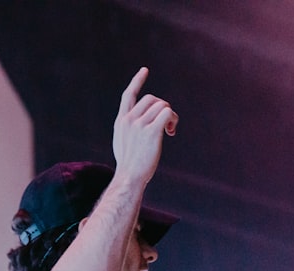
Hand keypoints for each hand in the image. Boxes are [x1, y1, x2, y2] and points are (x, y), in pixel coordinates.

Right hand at [112, 67, 177, 185]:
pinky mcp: (151, 132)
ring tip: (169, 130)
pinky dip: (172, 119)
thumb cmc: (129, 166)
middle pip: (152, 99)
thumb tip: (142, 125)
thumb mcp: (122, 143)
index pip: (128, 95)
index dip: (137, 81)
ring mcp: (139, 125)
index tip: (145, 70)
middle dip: (163, 107)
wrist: (129, 177)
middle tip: (167, 124)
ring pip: (162, 106)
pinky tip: (170, 132)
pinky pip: (167, 113)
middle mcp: (129, 119)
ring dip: (170, 116)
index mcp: (121, 121)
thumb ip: (129, 130)